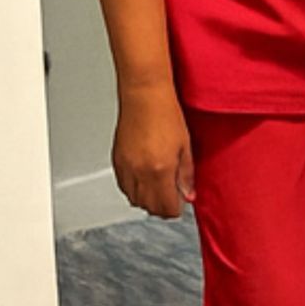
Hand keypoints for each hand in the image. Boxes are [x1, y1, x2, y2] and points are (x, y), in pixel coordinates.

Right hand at [113, 87, 195, 219]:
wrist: (144, 96)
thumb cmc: (166, 115)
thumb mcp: (185, 147)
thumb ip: (186, 175)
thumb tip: (187, 195)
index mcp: (160, 170)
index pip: (166, 208)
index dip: (175, 209)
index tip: (181, 203)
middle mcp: (139, 172)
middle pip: (149, 207)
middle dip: (161, 206)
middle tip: (171, 196)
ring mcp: (126, 167)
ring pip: (134, 199)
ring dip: (147, 199)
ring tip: (158, 188)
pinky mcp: (117, 161)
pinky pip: (123, 187)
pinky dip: (133, 189)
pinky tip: (143, 180)